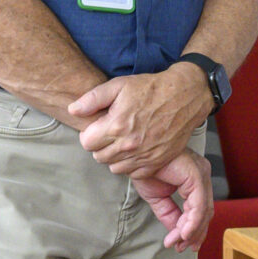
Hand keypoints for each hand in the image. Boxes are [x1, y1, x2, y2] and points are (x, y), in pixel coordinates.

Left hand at [70, 65, 209, 177]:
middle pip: (99, 157)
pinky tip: (137, 149)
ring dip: (116, 156)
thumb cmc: (151, 88)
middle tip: (113, 132)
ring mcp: (144, 155)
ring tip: (125, 140)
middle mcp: (129, 144)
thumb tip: (73, 110)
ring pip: (115, 167)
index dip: (91, 133)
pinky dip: (132, 164)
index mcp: (116, 125)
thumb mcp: (119, 85)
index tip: (100, 126)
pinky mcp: (157, 161)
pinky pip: (134, 173)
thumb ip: (92, 99)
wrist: (184, 96)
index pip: (87, 143)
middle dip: (102, 145)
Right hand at [130, 148, 212, 250]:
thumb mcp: (158, 198)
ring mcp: (201, 174)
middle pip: (206, 212)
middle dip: (195, 233)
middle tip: (181, 248)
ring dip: (191, 231)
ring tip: (176, 243)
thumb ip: (169, 214)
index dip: (194, 230)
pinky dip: (191, 223)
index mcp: (195, 178)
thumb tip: (177, 233)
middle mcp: (202, 174)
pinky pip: (198, 205)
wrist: (133, 153)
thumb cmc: (145, 168)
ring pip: (203, 211)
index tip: (182, 245)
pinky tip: (182, 234)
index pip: (201, 209)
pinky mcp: (196, 176)